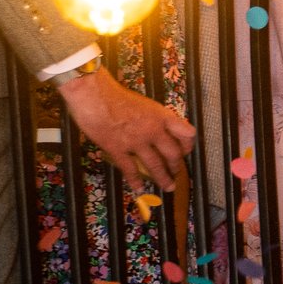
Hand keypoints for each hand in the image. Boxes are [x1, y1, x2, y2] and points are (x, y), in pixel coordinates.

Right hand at [53, 68, 194, 191]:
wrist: (94, 95)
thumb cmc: (115, 95)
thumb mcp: (144, 103)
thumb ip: (153, 118)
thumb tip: (157, 129)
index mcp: (162, 116)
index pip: (186, 133)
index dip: (188, 145)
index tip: (185, 151)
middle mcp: (153, 130)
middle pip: (173, 153)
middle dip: (176, 166)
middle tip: (176, 173)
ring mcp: (136, 141)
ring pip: (156, 165)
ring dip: (163, 177)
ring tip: (168, 186)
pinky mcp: (118, 149)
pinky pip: (130, 169)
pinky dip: (135, 180)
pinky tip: (139, 188)